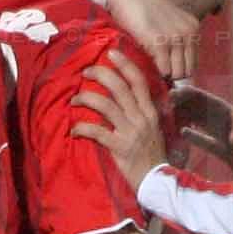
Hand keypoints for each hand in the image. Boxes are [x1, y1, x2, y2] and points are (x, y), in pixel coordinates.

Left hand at [72, 58, 169, 188]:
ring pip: (106, 105)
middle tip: (87, 71)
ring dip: (86, 98)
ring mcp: (131, 132)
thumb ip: (143, 112)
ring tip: (75, 99)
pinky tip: (74, 130)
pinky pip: (97, 132)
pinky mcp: (120, 148)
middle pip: (120, 87)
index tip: (111, 53)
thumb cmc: (153, 155)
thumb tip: (129, 96)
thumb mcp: (154, 129)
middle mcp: (141, 118)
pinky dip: (82, 128)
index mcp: (150, 112)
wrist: (158, 180)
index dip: (125, 64)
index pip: (138, 81)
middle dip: (101, 74)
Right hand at [105, 0, 199, 84]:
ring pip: (176, 72)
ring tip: (151, 70)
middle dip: (173, 75)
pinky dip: (155, 72)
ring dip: (164, 75)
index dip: (180, 70)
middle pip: (187, 70)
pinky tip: (146, 65)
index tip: (166, 70)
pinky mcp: (159, 41)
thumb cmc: (143, 8)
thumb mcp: (169, 21)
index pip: (194, 62)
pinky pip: (164, 69)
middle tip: (157, 73)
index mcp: (193, 27)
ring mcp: (175, 36)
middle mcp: (188, 32)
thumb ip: (177, 39)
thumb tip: (179, 68)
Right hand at [173, 83, 232, 187]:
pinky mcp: (229, 155)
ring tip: (171, 111)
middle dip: (189, 104)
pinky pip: (209, 143)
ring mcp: (231, 141)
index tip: (181, 90)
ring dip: (190, 117)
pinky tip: (182, 132)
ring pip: (206, 125)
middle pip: (209, 112)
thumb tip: (232, 135)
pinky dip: (196, 137)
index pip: (216, 105)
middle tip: (168, 97)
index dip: (198, 97)